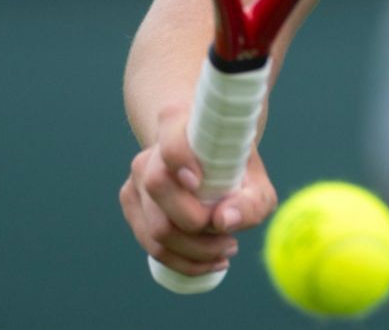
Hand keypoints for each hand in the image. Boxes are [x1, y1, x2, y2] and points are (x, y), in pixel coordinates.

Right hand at [118, 104, 277, 277]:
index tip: (199, 180)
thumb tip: (223, 221)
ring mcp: (136, 179)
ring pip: (155, 227)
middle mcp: (151, 152)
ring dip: (194, 251)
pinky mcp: (131, 204)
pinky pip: (150, 244)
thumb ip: (250, 201)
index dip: (179, 157)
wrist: (211, 161)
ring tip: (227, 249)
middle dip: (197, 223)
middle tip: (231, 236)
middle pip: (158, 188)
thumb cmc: (236, 169)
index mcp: (179, 126)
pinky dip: (181, 261)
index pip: (170, 139)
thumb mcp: (256, 181)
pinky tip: (208, 262)